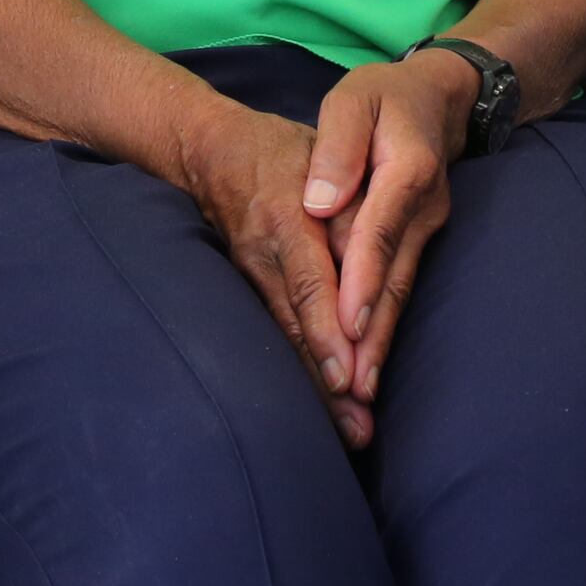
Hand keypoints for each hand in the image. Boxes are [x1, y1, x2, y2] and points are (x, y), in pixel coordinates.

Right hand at [173, 102, 371, 444]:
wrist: (212, 151)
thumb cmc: (285, 151)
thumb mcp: (323, 153)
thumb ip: (350, 201)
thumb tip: (373, 253)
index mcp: (285, 218)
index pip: (310, 282)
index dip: (327, 330)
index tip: (349, 375)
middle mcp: (263, 255)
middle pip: (296, 327)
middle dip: (328, 382)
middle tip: (359, 429)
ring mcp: (251, 275)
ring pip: (284, 340)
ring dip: (317, 390)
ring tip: (351, 435)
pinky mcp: (248, 287)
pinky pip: (275, 335)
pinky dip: (300, 372)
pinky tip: (325, 408)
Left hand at [303, 51, 476, 407]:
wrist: (442, 98)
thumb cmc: (384, 98)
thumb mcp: (354, 101)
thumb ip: (338, 146)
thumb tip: (318, 200)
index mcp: (406, 168)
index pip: (379, 229)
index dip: (362, 277)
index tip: (346, 323)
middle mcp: (424, 206)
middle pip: (395, 276)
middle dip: (374, 334)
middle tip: (353, 386)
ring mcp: (427, 227)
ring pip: (402, 291)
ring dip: (381, 343)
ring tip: (360, 393)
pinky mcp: (421, 241)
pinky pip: (402, 287)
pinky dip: (386, 327)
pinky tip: (371, 365)